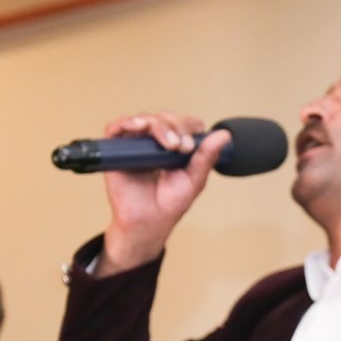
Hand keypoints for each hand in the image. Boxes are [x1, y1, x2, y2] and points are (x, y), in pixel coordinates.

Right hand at [97, 112, 230, 276]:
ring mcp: (136, 144)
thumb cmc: (170, 204)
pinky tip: (139, 127)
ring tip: (168, 144)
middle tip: (181, 147)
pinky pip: (117, 127)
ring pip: (144, 119)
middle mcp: (155, 141)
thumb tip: (224, 134)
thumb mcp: (194, 180)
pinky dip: (127, 122)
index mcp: (176, 146)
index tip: (192, 145)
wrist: (148, 223)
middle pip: (165, 118)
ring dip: (158, 125)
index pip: (183, 123)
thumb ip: (206, 157)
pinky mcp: (116, 149)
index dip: (189, 126)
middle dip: (176, 127)